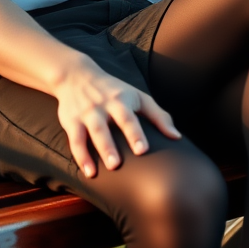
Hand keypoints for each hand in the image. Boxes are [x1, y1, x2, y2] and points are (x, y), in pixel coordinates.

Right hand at [55, 58, 180, 177]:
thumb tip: (177, 137)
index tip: (142, 150)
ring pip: (90, 134)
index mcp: (121, 100)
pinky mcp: (71, 122)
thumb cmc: (114, 90)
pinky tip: (89, 172)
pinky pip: (75, 141)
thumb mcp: (137, 96)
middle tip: (116, 164)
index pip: (128, 117)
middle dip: (110, 146)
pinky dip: (81, 156)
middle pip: (105, 127)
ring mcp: (86, 114)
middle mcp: (102, 106)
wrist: (76, 75)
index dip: (135, 134)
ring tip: (102, 170)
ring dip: (96, 152)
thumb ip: (158, 116)